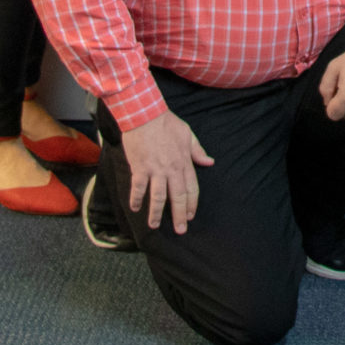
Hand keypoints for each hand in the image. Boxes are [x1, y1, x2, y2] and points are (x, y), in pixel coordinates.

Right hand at [119, 110, 213, 233]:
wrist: (145, 114)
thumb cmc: (166, 122)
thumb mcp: (188, 134)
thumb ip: (198, 150)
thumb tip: (209, 162)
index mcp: (184, 162)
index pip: (191, 188)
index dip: (191, 204)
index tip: (190, 216)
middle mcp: (171, 169)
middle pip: (177, 197)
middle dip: (179, 215)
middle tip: (179, 230)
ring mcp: (155, 169)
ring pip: (158, 197)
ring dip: (156, 213)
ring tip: (154, 225)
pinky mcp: (140, 167)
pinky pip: (139, 187)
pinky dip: (136, 199)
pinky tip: (135, 208)